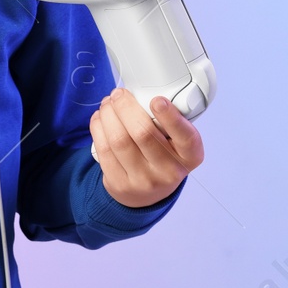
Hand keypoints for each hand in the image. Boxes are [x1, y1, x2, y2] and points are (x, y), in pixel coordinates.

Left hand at [88, 88, 204, 207]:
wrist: (147, 193)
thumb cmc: (163, 156)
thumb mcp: (177, 140)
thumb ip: (169, 120)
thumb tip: (141, 94)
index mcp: (190, 155)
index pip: (185, 137)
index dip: (170, 117)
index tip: (157, 100)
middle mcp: (169, 171)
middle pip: (143, 133)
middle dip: (125, 106)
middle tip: (119, 93)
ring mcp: (143, 180)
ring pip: (119, 140)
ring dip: (108, 114)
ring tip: (108, 103)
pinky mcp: (119, 183)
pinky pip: (104, 149)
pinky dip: (98, 127)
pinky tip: (100, 118)